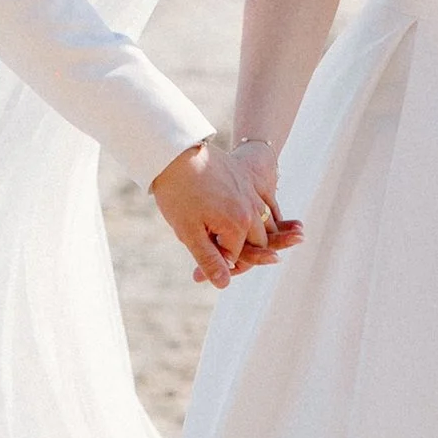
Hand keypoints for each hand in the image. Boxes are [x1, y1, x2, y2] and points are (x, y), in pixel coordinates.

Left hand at [150, 140, 295, 287]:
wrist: (174, 153)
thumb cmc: (178, 194)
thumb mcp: (189, 233)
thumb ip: (209, 260)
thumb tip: (224, 284)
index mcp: (239, 224)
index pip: (238, 256)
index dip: (221, 263)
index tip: (198, 264)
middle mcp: (252, 209)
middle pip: (259, 241)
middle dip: (245, 251)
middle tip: (223, 256)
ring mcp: (251, 192)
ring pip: (262, 222)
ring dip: (256, 234)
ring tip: (233, 238)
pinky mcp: (246, 179)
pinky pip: (260, 202)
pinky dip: (257, 214)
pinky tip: (243, 217)